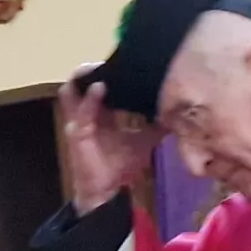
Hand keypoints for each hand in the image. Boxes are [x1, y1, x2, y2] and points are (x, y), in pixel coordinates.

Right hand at [55, 65, 157, 207]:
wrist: (107, 192)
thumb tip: (178, 114)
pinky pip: (80, 112)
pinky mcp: (77, 133)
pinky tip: (100, 87)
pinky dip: (89, 98)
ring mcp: (79, 121)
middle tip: (113, 57)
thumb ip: (157, 127)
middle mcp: (87, 113)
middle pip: (82, 81)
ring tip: (99, 66)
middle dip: (93, 67)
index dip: (108, 71)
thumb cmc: (120, 166)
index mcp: (100, 112)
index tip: (125, 58)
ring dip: (83, 76)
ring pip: (72, 90)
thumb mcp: (144, 141)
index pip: (100, 83)